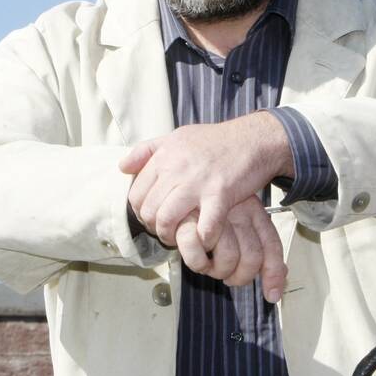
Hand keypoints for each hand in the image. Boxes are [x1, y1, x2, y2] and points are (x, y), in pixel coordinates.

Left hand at [120, 112, 293, 249]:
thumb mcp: (177, 136)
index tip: (154, 218)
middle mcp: (176, 168)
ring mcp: (197, 182)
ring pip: (167, 220)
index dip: (141, 212)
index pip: (136, 194)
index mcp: (164, 156)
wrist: (253, 139)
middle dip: (155, 228)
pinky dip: (202, 239)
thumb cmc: (216, 140)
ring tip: (182, 239)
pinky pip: (203, 227)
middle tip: (168, 232)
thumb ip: (148, 150)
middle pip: (149, 210)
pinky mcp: (220, 194)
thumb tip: (123, 167)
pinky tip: (206, 240)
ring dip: (172, 237)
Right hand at [174, 196, 286, 302]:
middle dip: (240, 277)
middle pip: (252, 257)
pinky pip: (198, 253)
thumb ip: (260, 249)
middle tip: (229, 277)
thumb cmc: (209, 209)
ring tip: (209, 266)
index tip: (271, 294)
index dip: (274, 273)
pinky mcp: (185, 218)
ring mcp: (211, 213)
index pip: (271, 244)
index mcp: (252, 209)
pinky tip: (195, 258)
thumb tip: (274, 289)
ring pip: (228, 257)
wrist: (180, 182)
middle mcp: (236, 209)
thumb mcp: (240, 221)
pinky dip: (196, 263)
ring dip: (218, 271)